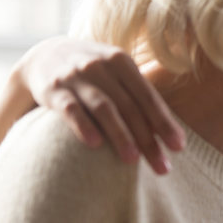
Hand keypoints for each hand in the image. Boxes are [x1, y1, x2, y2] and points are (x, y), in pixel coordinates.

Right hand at [14, 36, 184, 173]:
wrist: (44, 55)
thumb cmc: (96, 73)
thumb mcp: (118, 74)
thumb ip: (141, 97)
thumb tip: (171, 133)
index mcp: (122, 62)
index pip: (148, 97)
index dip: (165, 122)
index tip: (179, 147)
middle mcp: (100, 66)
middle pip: (130, 107)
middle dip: (148, 139)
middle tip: (162, 167)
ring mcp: (75, 77)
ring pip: (103, 108)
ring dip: (120, 135)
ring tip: (133, 160)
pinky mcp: (53, 90)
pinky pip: (70, 109)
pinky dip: (83, 125)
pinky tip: (95, 144)